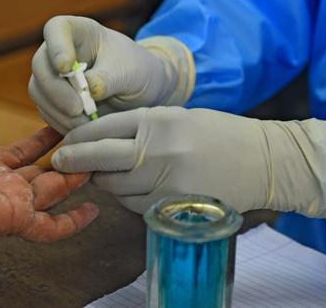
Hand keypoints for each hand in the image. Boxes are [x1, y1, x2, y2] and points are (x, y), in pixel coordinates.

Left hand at [0, 73, 98, 260]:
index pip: (21, 152)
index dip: (41, 140)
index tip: (60, 124)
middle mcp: (0, 185)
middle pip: (43, 171)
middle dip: (66, 155)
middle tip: (90, 138)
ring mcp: (8, 202)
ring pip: (54, 191)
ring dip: (76, 175)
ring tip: (100, 156)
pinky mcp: (12, 217)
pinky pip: (50, 227)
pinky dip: (71, 222)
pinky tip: (92, 211)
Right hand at [28, 15, 193, 133]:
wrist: (142, 94)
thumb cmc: (137, 71)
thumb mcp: (130, 72)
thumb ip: (107, 79)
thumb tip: (87, 89)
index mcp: (78, 32)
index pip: (56, 29)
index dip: (56, 48)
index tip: (66, 68)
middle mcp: (59, 52)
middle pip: (40, 66)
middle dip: (56, 90)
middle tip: (78, 109)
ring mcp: (52, 77)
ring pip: (39, 92)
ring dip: (59, 111)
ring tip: (87, 123)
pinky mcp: (53, 101)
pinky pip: (47, 112)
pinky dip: (62, 123)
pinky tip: (83, 129)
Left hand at [51, 107, 325, 218]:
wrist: (265, 162)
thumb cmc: (220, 134)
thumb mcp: (177, 117)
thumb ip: (139, 128)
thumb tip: (99, 140)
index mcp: (159, 121)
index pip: (102, 128)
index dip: (78, 136)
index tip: (64, 142)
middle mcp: (158, 151)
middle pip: (100, 159)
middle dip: (73, 161)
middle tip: (60, 163)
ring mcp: (165, 182)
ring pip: (114, 187)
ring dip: (103, 181)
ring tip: (107, 174)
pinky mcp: (174, 208)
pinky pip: (134, 206)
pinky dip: (126, 198)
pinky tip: (135, 187)